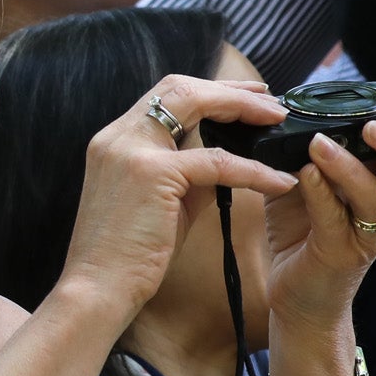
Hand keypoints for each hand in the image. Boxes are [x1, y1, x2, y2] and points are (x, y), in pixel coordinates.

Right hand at [46, 76, 296, 326]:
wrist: (97, 290)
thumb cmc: (128, 256)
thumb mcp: (162, 204)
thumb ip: (190, 176)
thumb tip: (228, 161)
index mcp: (115, 140)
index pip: (165, 95)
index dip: (209, 91)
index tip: (245, 98)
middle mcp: (118, 136)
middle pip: (180, 86)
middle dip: (230, 90)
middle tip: (270, 102)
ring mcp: (131, 150)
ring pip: (197, 105)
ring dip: (244, 111)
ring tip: (278, 122)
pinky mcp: (152, 174)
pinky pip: (217, 161)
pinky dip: (253, 169)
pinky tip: (278, 180)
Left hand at [263, 77, 375, 331]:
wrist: (295, 295)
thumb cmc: (303, 228)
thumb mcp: (303, 176)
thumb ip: (305, 143)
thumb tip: (289, 103)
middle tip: (375, 126)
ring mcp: (369, 232)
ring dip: (349, 165)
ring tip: (319, 144)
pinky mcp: (342, 254)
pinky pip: (336, 219)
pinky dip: (320, 192)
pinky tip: (303, 175)